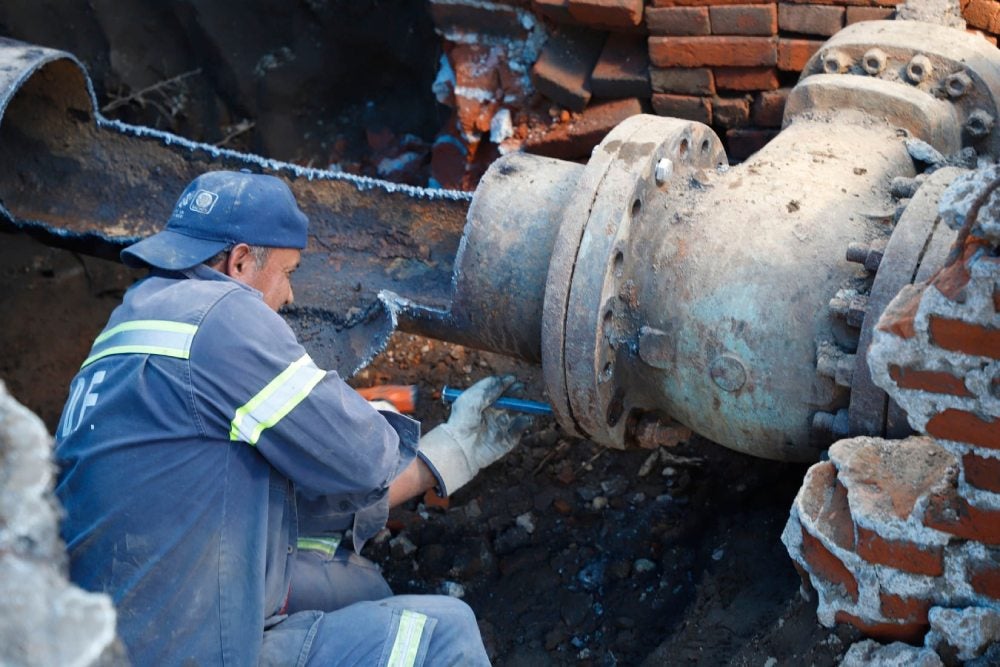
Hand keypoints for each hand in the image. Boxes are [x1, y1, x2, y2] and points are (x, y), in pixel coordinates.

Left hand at [417, 375, 532, 495]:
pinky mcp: (506, 441)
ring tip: (523, 404)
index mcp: (482, 404)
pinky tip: (524, 418)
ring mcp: (500, 428)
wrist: (460, 447)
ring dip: (523, 408)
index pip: (498, 392)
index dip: (507, 385)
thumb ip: (490, 387)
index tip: (514, 379)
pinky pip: (519, 430)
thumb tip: (509, 379)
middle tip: (521, 389)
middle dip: (517, 395)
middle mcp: (492, 415)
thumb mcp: (473, 397)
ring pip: (517, 415)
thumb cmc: (463, 421)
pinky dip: (524, 423)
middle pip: (509, 402)